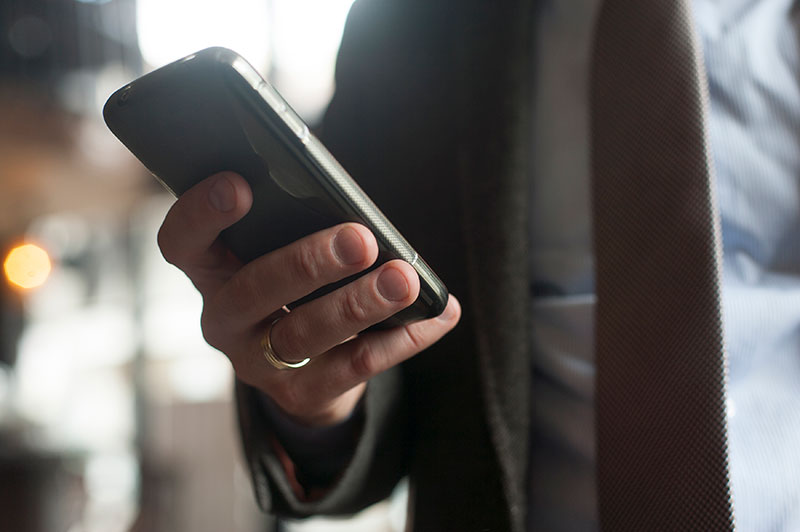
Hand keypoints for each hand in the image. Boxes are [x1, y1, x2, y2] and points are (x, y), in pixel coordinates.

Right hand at [157, 172, 460, 425]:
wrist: (303, 368)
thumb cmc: (295, 284)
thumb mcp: (279, 252)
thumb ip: (294, 225)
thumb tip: (355, 208)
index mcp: (212, 270)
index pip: (182, 243)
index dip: (202, 215)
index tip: (241, 185)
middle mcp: (225, 320)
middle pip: (254, 290)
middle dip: (309, 263)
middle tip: (361, 239)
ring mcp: (258, 363)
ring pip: (306, 334)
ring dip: (360, 304)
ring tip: (405, 280)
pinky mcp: (301, 394)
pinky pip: (355, 367)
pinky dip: (404, 337)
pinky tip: (439, 312)